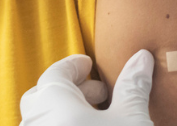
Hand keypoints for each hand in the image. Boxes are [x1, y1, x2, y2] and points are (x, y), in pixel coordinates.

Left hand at [19, 50, 154, 125]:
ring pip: (43, 118)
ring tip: (97, 116)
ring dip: (67, 112)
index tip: (88, 64)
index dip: (74, 66)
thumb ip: (132, 87)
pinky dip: (62, 125)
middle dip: (72, 90)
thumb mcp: (130, 120)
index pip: (55, 73)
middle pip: (44, 96)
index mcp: (52, 104)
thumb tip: (141, 58)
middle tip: (100, 94)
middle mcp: (35, 122)